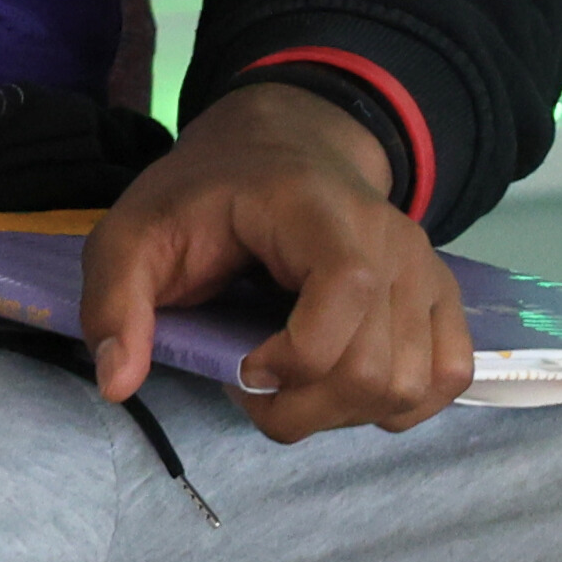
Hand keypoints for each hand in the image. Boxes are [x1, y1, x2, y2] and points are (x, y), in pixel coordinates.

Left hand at [82, 83, 471, 441]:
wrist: (280, 149)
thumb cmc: (204, 194)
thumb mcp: (132, 233)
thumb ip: (115, 300)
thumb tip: (116, 384)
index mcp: (318, 212)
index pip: (346, 293)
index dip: (294, 357)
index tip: (239, 366)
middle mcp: (391, 241)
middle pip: (378, 367)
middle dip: (303, 406)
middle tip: (251, 385)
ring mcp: (425, 272)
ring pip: (411, 386)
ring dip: (343, 412)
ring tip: (292, 384)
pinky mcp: (442, 300)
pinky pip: (446, 378)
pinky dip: (395, 404)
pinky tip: (341, 386)